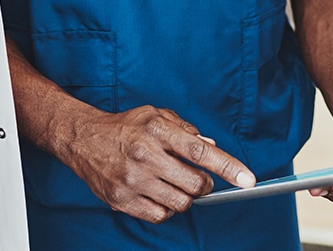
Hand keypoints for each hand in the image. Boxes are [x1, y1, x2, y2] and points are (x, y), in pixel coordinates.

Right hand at [61, 104, 254, 222]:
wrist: (85, 140)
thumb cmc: (127, 126)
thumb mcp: (157, 115)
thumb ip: (187, 130)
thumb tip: (212, 147)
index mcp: (157, 130)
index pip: (200, 152)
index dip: (227, 166)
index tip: (247, 179)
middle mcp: (145, 155)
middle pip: (194, 183)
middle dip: (204, 184)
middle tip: (200, 179)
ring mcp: (132, 181)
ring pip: (180, 204)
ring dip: (186, 197)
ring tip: (175, 183)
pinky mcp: (121, 201)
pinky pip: (159, 216)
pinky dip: (167, 208)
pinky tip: (159, 192)